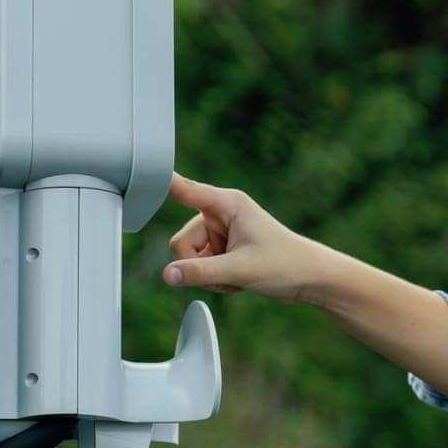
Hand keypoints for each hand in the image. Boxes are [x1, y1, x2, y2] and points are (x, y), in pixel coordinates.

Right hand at [164, 171, 333, 304]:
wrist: (312, 280)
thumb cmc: (287, 265)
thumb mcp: (240, 271)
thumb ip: (201, 272)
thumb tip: (167, 275)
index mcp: (227, 204)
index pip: (184, 190)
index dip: (160, 183)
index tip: (135, 167)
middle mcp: (220, 215)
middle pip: (180, 243)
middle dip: (199, 264)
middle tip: (228, 273)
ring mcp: (220, 233)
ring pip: (189, 259)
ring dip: (210, 275)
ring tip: (239, 276)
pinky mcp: (223, 250)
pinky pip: (201, 268)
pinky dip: (217, 279)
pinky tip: (239, 280)